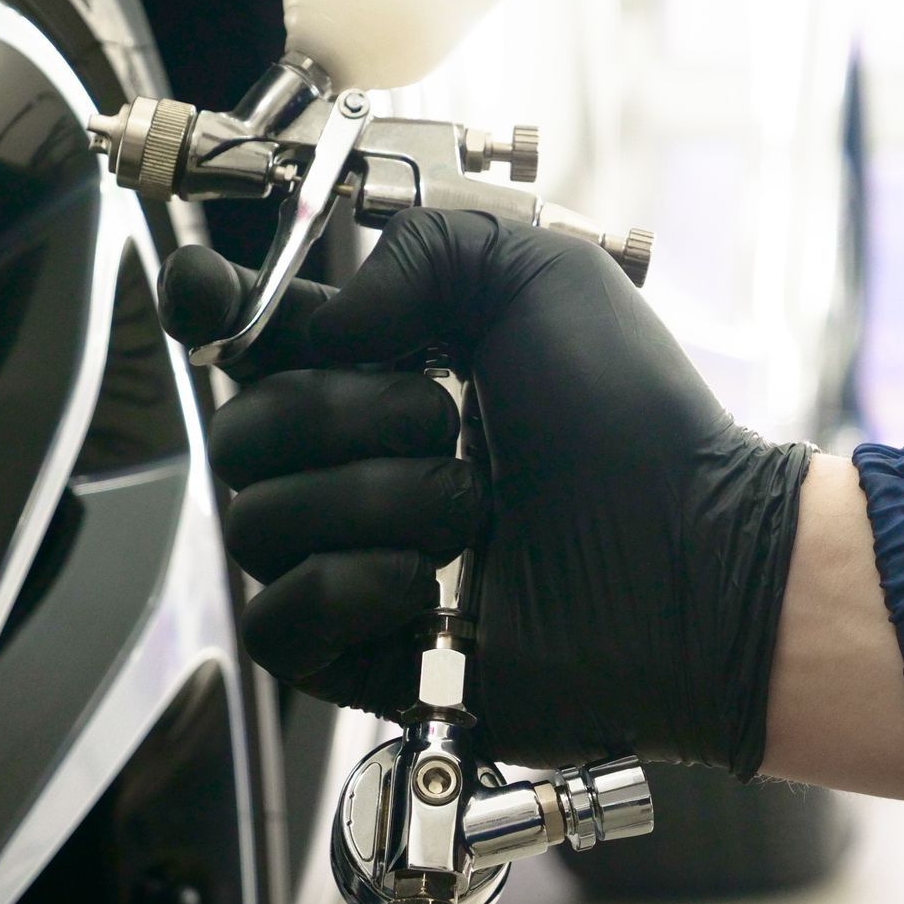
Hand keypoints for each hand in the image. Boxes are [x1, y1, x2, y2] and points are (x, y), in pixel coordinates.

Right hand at [160, 209, 811, 773]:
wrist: (695, 561)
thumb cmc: (637, 424)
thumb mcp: (544, 276)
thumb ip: (423, 250)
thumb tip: (324, 321)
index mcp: (383, 369)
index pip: (245, 335)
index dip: (209, 309)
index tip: (218, 300)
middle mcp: (355, 462)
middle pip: (242, 429)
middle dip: (342, 416)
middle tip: (450, 421)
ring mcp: (354, 559)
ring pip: (256, 524)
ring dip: (373, 505)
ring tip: (473, 513)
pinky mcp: (362, 653)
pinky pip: (275, 623)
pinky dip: (345, 592)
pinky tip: (430, 588)